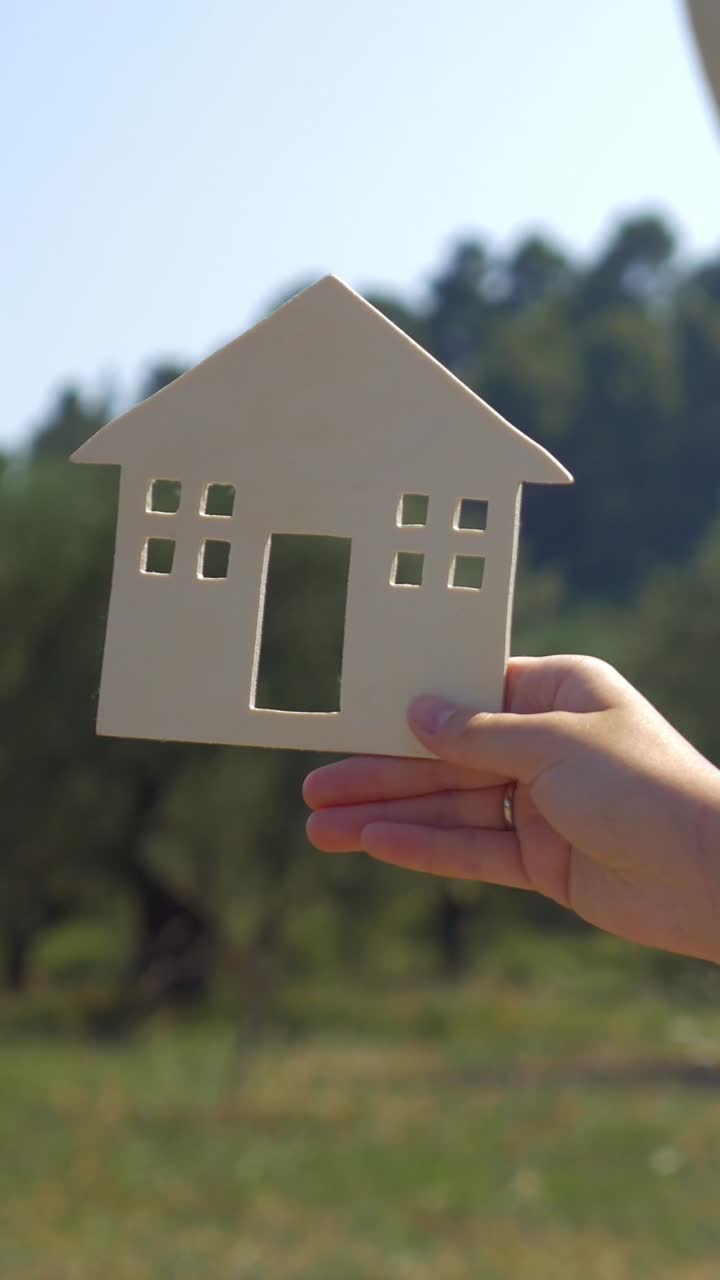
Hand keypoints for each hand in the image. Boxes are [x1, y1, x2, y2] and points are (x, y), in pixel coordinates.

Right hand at [304, 656, 719, 963]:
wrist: (713, 876)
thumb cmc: (647, 787)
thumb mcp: (554, 745)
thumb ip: (478, 735)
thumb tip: (417, 713)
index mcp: (557, 694)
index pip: (467, 692)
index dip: (409, 705)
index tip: (352, 712)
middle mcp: (544, 745)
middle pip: (446, 757)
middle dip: (381, 772)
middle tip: (315, 783)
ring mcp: (542, 805)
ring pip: (450, 808)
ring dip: (387, 816)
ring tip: (321, 826)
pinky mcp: (543, 860)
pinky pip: (472, 850)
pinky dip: (423, 849)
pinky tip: (373, 845)